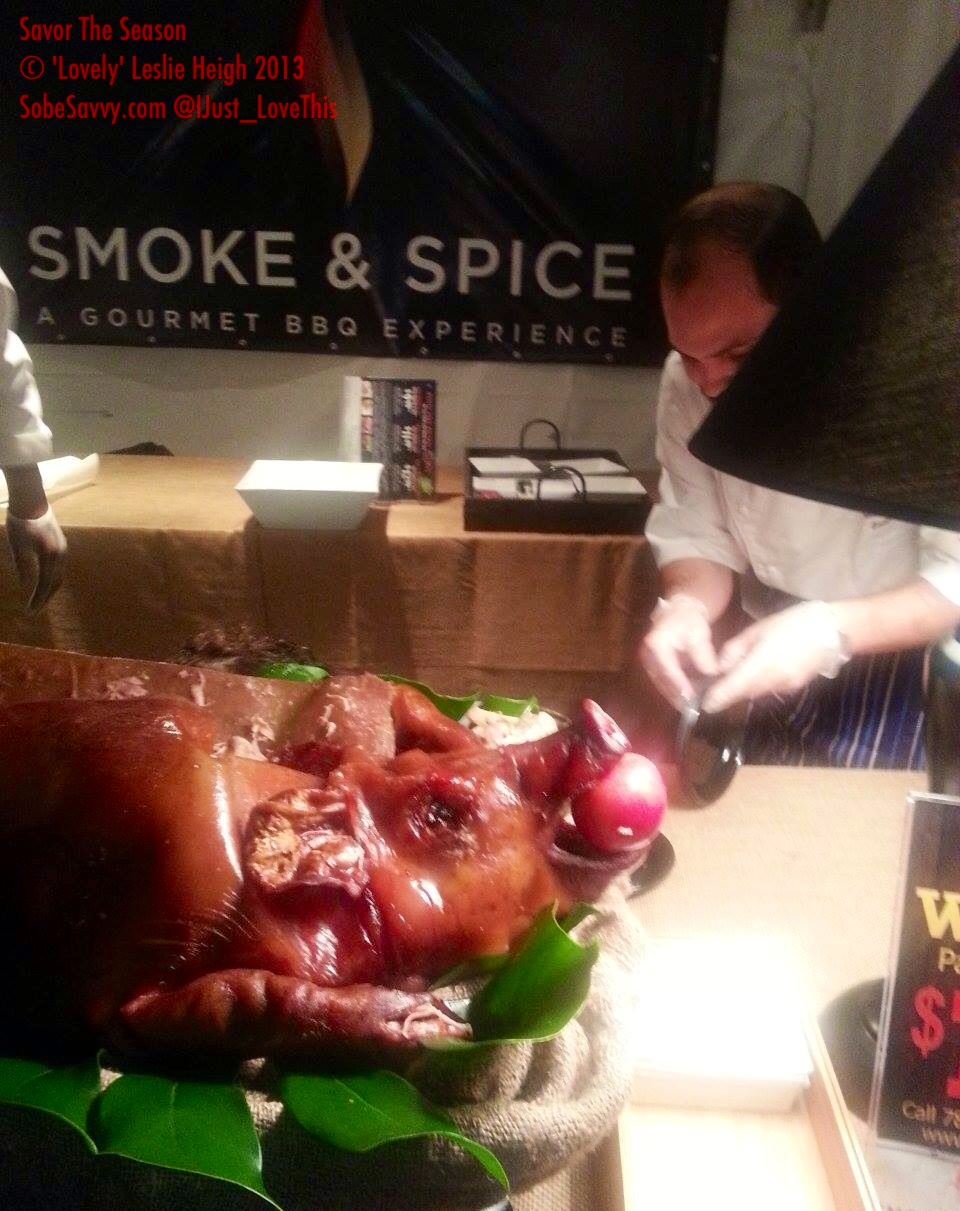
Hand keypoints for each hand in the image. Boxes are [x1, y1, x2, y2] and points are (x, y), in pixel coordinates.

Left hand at [5, 505, 66, 612]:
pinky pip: (58, 568)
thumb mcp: (17, 547)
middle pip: (55, 583)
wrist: (31, 501)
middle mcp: (62, 555)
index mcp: (51, 556)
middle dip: (44, 598)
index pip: (45, 584)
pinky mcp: (61, 546)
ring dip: (49, 590)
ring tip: (38, 600)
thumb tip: (26, 587)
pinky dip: (51, 580)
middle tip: (33, 611)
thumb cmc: (21, 523)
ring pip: (58, 576)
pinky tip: (43, 583)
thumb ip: (23, 567)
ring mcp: (63, 550)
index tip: (29, 612)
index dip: (37, 600)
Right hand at [640, 593, 718, 707]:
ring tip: (691, 707)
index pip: (668, 670)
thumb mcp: (699, 634)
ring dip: (676, 696)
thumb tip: (711, 673)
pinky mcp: (653, 667)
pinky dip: (674, 690)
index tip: (691, 699)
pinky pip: (663, 682)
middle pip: (662, 681)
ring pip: (662, 684)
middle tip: (692, 709)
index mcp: (656, 644)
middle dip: (677, 696)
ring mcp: (648, 662)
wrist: (679, 611)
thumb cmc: (688, 620)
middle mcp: (647, 655)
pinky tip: (687, 699)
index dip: (680, 686)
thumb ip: (703, 654)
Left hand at [702, 601, 846, 711]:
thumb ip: (736, 649)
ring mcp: (786, 686)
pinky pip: (769, 689)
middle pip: (744, 693)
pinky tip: (754, 675)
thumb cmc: (793, 622)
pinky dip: (758, 685)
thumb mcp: (759, 629)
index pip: (735, 687)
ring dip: (742, 690)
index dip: (719, 698)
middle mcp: (774, 680)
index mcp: (763, 663)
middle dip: (728, 694)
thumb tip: (720, 666)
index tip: (705, 705)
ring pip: (756, 692)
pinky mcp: (794, 687)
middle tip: (711, 691)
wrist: (833, 629)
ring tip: (729, 682)